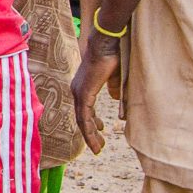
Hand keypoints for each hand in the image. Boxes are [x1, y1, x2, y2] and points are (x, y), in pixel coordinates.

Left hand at [73, 25, 122, 155]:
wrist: (107, 44)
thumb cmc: (113, 56)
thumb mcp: (115, 77)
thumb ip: (114, 88)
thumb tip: (115, 97)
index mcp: (83, 87)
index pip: (85, 110)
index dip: (93, 124)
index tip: (101, 133)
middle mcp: (77, 90)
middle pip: (82, 118)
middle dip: (91, 133)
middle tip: (98, 145)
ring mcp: (79, 93)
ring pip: (83, 121)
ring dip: (90, 136)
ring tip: (98, 148)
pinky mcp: (83, 94)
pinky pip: (85, 117)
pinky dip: (89, 131)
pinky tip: (95, 140)